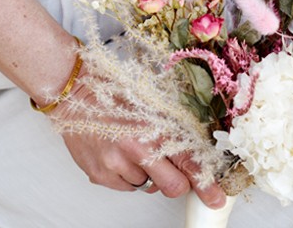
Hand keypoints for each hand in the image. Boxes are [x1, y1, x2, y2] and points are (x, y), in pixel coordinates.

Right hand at [53, 74, 225, 207]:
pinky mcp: (99, 176)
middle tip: (173, 169)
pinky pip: (126, 187)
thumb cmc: (116, 95)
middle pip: (172, 186)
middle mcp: (136, 150)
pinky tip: (120, 155)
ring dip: (148, 174)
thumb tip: (191, 154)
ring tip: (135, 148)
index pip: (188, 163)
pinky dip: (128, 176)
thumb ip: (172, 132)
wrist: (76, 94)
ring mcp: (115, 166)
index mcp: (154, 129)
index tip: (215, 198)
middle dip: (178, 182)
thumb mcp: (153, 107)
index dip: (205, 184)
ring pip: (147, 186)